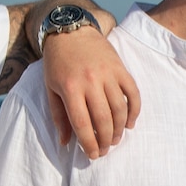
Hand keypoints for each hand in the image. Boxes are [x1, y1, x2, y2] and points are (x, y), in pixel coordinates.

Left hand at [41, 22, 137, 159]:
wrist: (72, 31)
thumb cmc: (57, 62)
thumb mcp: (51, 88)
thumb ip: (59, 116)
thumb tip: (65, 142)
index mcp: (70, 88)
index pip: (82, 124)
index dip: (89, 143)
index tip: (92, 155)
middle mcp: (90, 81)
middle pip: (103, 120)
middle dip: (105, 140)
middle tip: (104, 150)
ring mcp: (108, 74)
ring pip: (119, 109)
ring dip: (119, 129)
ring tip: (115, 139)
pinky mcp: (120, 68)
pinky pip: (133, 93)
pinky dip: (134, 111)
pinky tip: (130, 123)